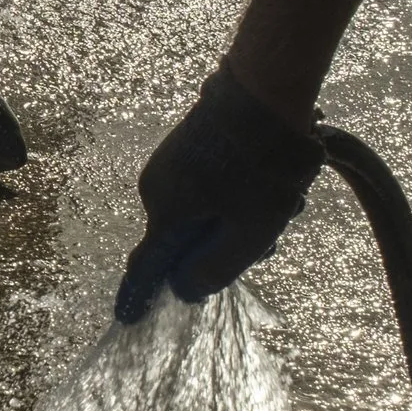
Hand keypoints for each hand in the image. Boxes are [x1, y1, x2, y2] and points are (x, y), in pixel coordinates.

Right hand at [112, 69, 322, 322]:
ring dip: (240, 218)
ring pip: (203, 213)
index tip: (126, 320)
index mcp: (166, 215)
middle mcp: (157, 190)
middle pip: (186, 240)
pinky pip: (209, 187)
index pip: (147, 267)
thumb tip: (183, 289)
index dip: (139, 297)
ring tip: (285, 201)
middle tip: (273, 237)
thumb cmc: (260, 168)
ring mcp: (171, 164)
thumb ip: (213, 269)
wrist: (266, 90)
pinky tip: (272, 179)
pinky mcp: (188, 145)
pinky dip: (237, 194)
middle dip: (227, 247)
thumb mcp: (248, 233)